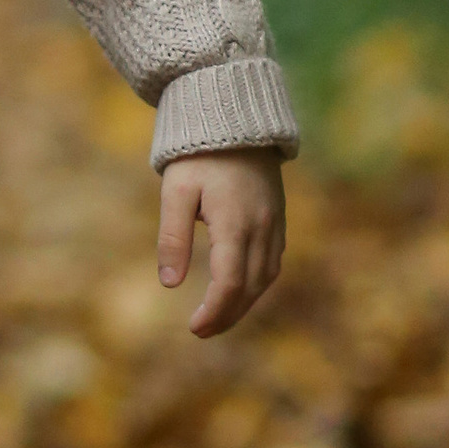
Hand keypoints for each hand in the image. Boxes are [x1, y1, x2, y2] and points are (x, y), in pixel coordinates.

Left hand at [157, 148, 285, 338]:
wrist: (235, 116)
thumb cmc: (198, 153)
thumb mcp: (176, 191)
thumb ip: (173, 237)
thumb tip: (170, 284)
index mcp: (235, 222)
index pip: (230, 282)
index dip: (214, 311)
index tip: (194, 329)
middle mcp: (262, 226)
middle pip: (251, 287)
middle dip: (228, 315)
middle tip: (202, 331)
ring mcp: (275, 221)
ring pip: (266, 276)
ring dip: (245, 303)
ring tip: (218, 317)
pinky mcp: (278, 216)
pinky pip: (273, 260)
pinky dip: (257, 282)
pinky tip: (239, 289)